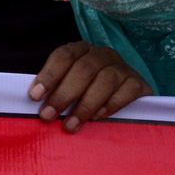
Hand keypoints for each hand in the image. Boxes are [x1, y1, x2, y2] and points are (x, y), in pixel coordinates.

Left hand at [28, 41, 150, 131]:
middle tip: (48, 116)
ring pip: (105, 80)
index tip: (35, 96)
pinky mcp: (139, 83)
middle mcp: (103, 55)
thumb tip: (37, 105)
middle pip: (83, 69)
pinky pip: (127, 90)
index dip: (49, 75)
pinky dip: (111, 104)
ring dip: (85, 105)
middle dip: (63, 94)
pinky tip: (98, 117)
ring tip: (70, 124)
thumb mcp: (73, 85)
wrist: (130, 95)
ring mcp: (123, 67)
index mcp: (82, 50)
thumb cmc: (92, 90)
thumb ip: (57, 90)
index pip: (64, 56)